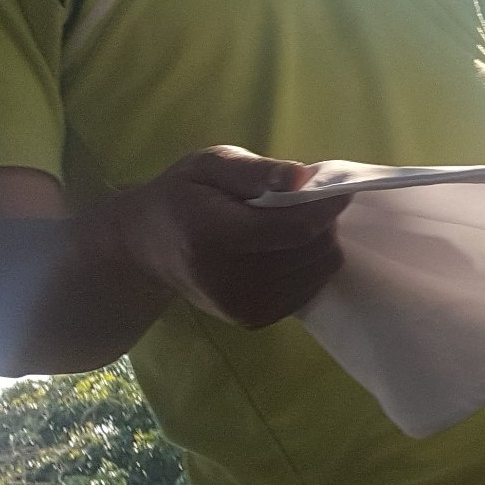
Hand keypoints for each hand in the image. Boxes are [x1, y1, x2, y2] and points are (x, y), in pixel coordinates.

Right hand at [105, 147, 348, 327]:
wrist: (146, 247)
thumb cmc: (182, 196)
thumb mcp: (210, 165)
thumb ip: (256, 170)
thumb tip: (303, 177)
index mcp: (214, 236)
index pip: (295, 228)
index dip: (326, 206)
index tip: (338, 188)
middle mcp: (228, 281)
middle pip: (313, 250)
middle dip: (321, 221)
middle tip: (302, 203)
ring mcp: (242, 307)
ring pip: (319, 269)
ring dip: (318, 243)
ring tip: (288, 225)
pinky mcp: (254, 319)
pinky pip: (310, 289)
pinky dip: (309, 265)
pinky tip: (283, 250)